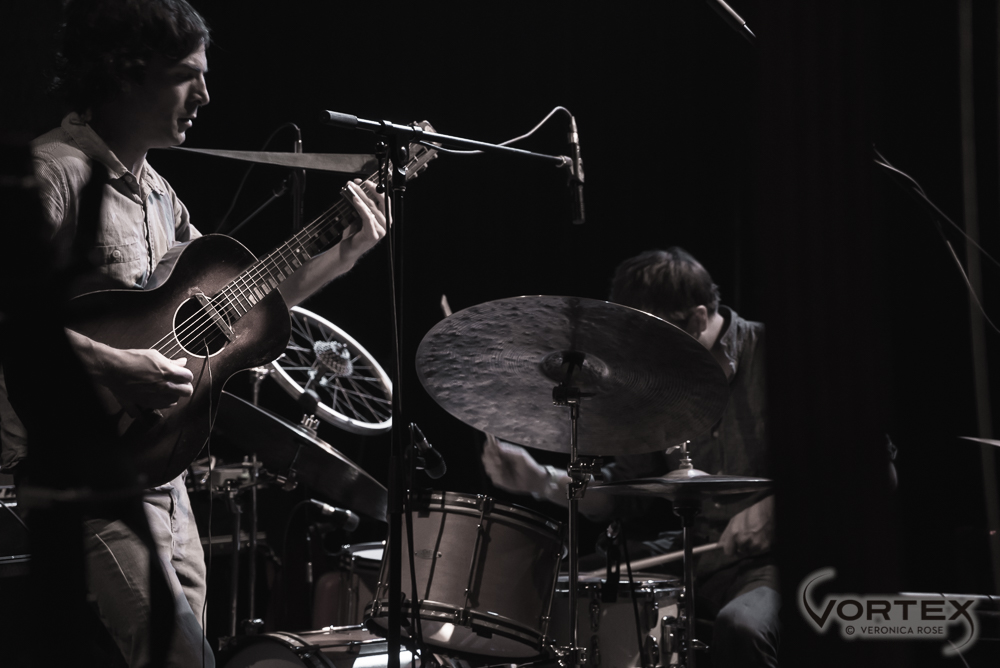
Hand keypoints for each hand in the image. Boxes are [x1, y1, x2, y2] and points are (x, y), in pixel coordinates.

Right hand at [67, 331, 193, 416]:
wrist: (113, 369)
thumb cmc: (132, 359)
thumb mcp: (154, 356)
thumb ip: (171, 362)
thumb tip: (182, 362)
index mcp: (167, 372)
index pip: (188, 377)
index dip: (186, 375)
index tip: (182, 374)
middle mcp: (163, 386)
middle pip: (187, 391)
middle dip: (185, 386)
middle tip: (180, 383)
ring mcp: (155, 396)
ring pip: (176, 400)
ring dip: (175, 394)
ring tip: (169, 389)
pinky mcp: (147, 402)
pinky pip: (164, 406)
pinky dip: (166, 401)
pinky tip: (162, 396)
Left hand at [339, 179, 387, 265]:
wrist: (349, 249)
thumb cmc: (354, 232)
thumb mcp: (359, 214)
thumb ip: (360, 202)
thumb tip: (356, 185)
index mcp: (385, 218)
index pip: (385, 200)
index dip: (376, 189)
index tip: (366, 182)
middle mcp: (386, 224)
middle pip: (378, 202)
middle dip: (366, 190)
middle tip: (356, 183)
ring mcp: (381, 230)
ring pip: (372, 209)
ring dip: (361, 197)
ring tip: (352, 190)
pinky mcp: (373, 235)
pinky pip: (367, 217)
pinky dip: (361, 207)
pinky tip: (355, 200)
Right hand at [481, 434, 548, 494]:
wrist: (534, 481)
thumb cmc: (529, 465)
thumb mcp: (519, 455)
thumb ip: (507, 450)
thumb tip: (495, 443)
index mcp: (502, 452)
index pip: (488, 447)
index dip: (488, 449)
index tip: (494, 453)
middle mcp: (498, 460)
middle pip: (485, 458)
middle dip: (491, 461)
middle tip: (500, 462)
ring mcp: (497, 471)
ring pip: (488, 469)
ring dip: (497, 470)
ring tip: (507, 471)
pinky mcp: (498, 480)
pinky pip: (494, 479)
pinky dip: (501, 478)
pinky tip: (508, 478)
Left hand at [719, 495, 774, 556]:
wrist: (768, 513)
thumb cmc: (750, 514)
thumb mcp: (734, 521)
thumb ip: (726, 534)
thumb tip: (720, 545)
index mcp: (734, 533)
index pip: (728, 552)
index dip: (730, 550)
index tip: (732, 548)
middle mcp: (743, 541)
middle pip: (739, 553)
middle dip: (740, 548)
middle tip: (744, 540)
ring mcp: (754, 545)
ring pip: (748, 552)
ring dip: (749, 547)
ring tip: (752, 537)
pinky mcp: (764, 547)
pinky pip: (757, 551)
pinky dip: (757, 547)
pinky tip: (758, 538)